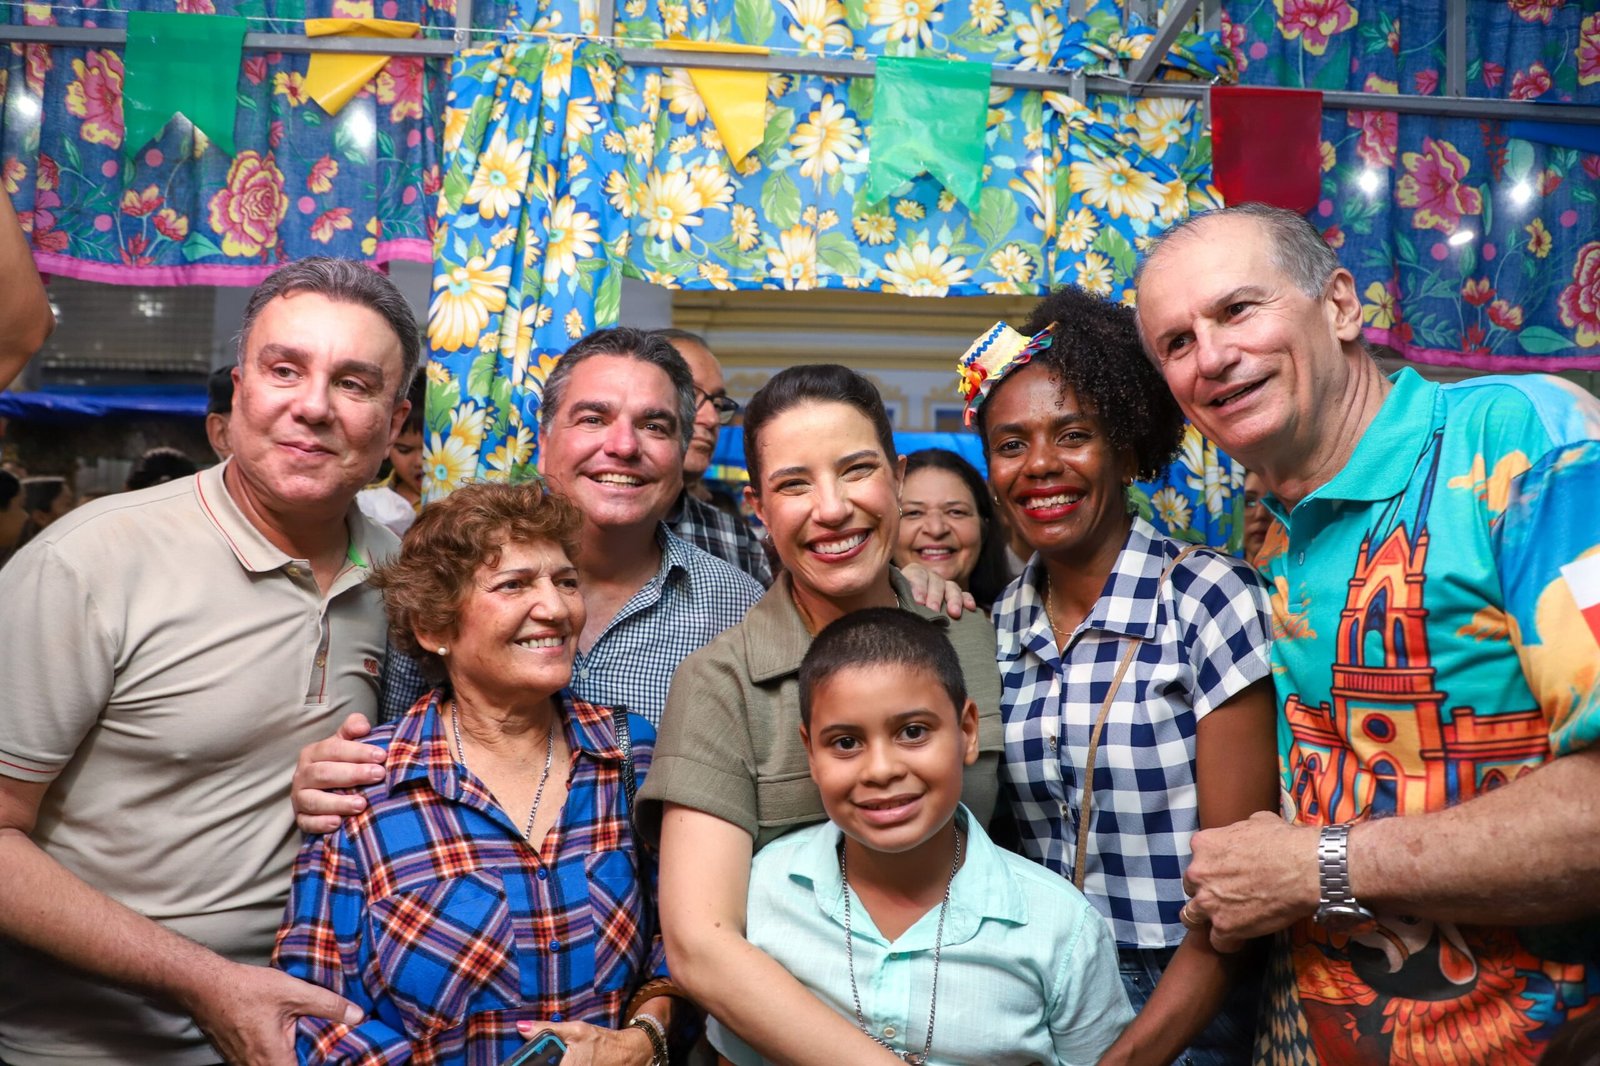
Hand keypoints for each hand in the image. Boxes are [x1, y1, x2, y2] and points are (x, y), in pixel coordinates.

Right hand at [183, 959, 362, 1065]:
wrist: (205, 986)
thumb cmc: (245, 989)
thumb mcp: (293, 992)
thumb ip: (328, 1004)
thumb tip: (358, 1015)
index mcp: (272, 1059)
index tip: (338, 1059)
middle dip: (309, 1060)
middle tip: (328, 1050)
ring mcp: (243, 1065)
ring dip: (292, 1059)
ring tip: (312, 1045)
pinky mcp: (237, 1058)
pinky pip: (263, 1063)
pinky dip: (279, 1055)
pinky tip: (289, 1041)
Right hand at [291, 713, 385, 833]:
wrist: (326, 789)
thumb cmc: (342, 763)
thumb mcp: (346, 743)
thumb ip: (353, 728)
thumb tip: (363, 726)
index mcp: (313, 753)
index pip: (333, 749)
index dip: (357, 751)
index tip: (381, 755)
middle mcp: (303, 775)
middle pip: (324, 773)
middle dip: (353, 774)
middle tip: (379, 775)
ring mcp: (300, 798)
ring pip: (314, 800)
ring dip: (338, 802)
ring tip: (362, 804)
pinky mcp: (301, 818)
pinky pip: (306, 823)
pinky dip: (321, 823)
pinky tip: (338, 823)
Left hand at [517, 1019, 653, 1065]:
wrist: (626, 1054)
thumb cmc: (602, 1042)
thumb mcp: (576, 1030)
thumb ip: (547, 1029)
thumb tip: (521, 1026)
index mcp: (565, 1065)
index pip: (535, 1064)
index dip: (525, 1060)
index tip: (520, 1057)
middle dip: (540, 1060)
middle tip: (545, 1054)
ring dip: (548, 1062)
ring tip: (558, 1055)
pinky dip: (558, 1064)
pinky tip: (564, 1060)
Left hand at [897, 563, 975, 618]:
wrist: (905, 611)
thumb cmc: (895, 604)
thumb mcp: (890, 598)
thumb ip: (892, 596)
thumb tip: (886, 599)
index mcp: (912, 574)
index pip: (917, 576)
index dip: (918, 588)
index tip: (918, 602)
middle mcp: (929, 577)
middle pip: (935, 582)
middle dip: (935, 596)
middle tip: (933, 610)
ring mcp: (944, 586)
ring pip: (951, 588)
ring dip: (953, 600)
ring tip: (953, 613)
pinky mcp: (956, 596)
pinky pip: (964, 595)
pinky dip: (967, 600)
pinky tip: (970, 608)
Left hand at [1182, 811, 1320, 951]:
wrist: (1305, 869)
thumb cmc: (1285, 842)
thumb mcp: (1257, 821)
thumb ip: (1240, 830)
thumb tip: (1247, 831)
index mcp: (1204, 845)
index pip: (1197, 859)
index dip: (1211, 868)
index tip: (1225, 873)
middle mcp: (1198, 873)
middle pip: (1191, 887)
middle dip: (1205, 891)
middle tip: (1225, 896)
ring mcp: (1208, 902)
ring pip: (1190, 917)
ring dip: (1204, 919)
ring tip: (1221, 921)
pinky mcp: (1224, 926)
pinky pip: (1217, 940)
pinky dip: (1228, 941)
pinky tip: (1241, 938)